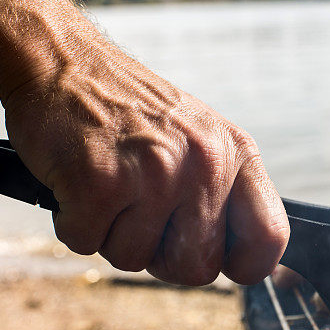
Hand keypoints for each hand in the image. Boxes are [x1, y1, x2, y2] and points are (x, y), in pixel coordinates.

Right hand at [2, 50, 288, 285]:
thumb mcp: (202, 138)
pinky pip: (88, 244)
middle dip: (161, 256)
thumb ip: (228, 194)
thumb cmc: (131, 111)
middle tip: (139, 213)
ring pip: (135, 260)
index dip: (245, 265)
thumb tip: (248, 263)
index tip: (220, 260)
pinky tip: (77, 183)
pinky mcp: (100, 182)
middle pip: (197, 268)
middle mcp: (204, 163)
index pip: (269, 237)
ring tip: (107, 185)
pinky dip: (74, 223)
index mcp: (237, 153)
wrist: (60, 61)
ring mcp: (154, 173)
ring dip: (111, 235)